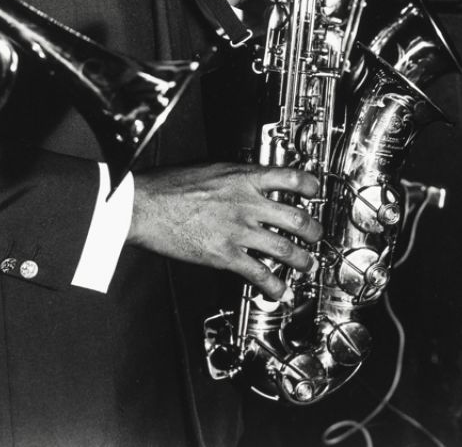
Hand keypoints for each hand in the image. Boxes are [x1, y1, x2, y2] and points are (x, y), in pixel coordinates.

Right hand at [129, 163, 321, 299]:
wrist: (144, 205)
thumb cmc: (170, 186)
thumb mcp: (212, 169)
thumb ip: (236, 178)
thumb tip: (248, 181)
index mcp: (245, 178)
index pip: (291, 178)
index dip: (310, 186)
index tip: (316, 192)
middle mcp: (248, 203)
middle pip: (296, 218)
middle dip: (314, 231)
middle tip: (317, 236)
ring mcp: (238, 230)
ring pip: (284, 248)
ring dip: (301, 260)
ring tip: (308, 265)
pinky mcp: (224, 255)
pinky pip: (257, 273)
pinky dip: (273, 285)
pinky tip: (279, 291)